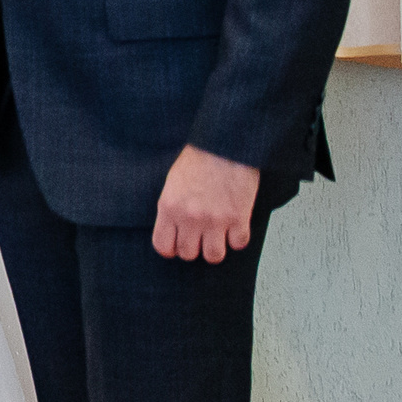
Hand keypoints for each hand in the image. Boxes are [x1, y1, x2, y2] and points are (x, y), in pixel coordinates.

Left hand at [151, 145, 259, 262]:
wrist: (225, 144)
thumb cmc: (199, 158)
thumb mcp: (173, 182)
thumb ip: (172, 208)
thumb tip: (174, 229)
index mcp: (169, 207)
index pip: (163, 246)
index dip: (171, 248)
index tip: (178, 244)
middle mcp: (190, 217)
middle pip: (188, 254)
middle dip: (195, 248)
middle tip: (201, 237)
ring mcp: (215, 220)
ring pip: (213, 256)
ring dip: (216, 247)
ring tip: (219, 235)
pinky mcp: (238, 218)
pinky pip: (238, 244)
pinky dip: (238, 238)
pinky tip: (235, 226)